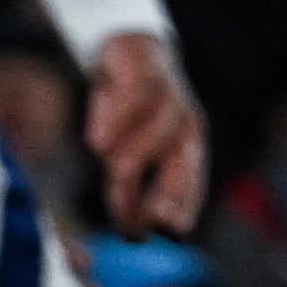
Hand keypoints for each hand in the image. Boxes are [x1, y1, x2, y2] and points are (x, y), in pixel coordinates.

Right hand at [85, 32, 205, 236]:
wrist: (130, 48)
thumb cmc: (129, 113)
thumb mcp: (130, 152)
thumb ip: (129, 189)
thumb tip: (122, 237)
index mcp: (186, 148)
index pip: (189, 183)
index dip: (181, 207)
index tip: (169, 232)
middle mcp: (184, 123)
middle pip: (180, 162)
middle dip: (164, 194)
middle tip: (145, 222)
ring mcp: (168, 94)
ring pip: (157, 130)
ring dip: (133, 156)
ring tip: (115, 174)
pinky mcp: (145, 65)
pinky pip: (136, 93)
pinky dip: (116, 118)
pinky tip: (97, 140)